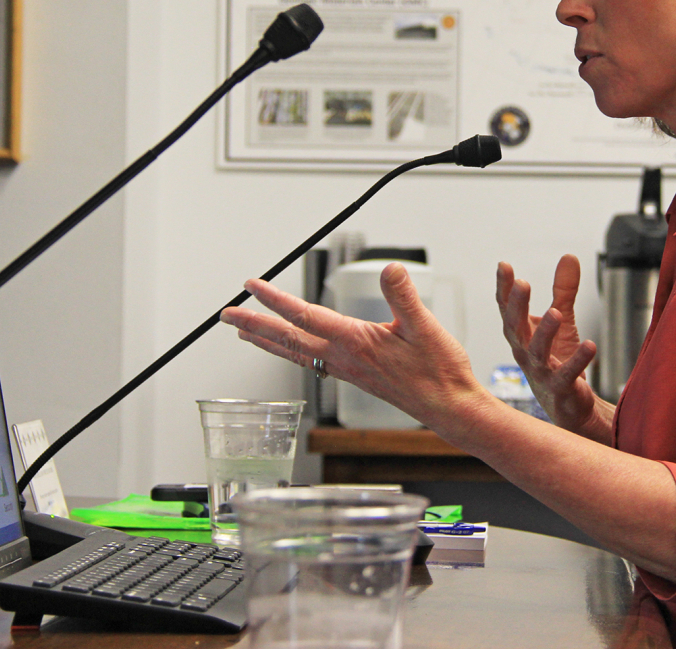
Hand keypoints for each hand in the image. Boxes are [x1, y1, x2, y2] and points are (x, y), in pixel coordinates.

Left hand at [219, 264, 488, 428]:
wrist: (449, 407)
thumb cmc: (440, 371)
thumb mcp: (425, 327)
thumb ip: (404, 297)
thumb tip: (390, 269)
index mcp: (355, 342)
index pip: (305, 316)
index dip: (275, 299)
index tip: (252, 286)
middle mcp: (344, 358)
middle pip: (288, 339)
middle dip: (254, 324)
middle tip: (226, 315)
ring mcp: (347, 370)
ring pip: (296, 353)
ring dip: (267, 341)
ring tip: (244, 334)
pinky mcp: (355, 376)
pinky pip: (312, 362)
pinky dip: (292, 353)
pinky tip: (291, 351)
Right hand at [496, 255, 603, 434]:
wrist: (568, 406)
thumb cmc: (558, 361)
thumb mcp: (561, 320)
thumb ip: (563, 290)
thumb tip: (568, 257)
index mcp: (522, 335)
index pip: (508, 309)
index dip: (505, 288)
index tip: (504, 266)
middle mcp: (525, 353)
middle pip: (515, 328)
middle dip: (517, 306)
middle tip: (522, 284)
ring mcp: (541, 373)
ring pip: (538, 352)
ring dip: (545, 332)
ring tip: (556, 313)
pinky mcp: (561, 388)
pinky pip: (568, 374)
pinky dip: (578, 360)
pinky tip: (590, 346)